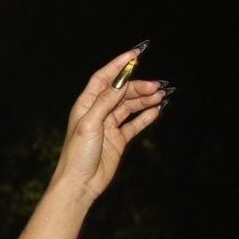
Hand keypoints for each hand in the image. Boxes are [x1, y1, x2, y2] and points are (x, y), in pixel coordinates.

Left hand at [51, 48, 166, 199]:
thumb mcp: (90, 124)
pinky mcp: (118, 140)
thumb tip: (120, 83)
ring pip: (129, 107)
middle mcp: (97, 113)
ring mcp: (109, 126)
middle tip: (156, 86)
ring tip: (161, 95)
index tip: (135, 54)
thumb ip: (106, 102)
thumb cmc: (77, 155)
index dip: (119, 66)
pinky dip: (145, 117)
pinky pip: (134, 124)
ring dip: (144, 100)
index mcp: (85, 105)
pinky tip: (157, 110)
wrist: (80, 184)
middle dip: (138, 87)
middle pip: (121, 92)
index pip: (104, 79)